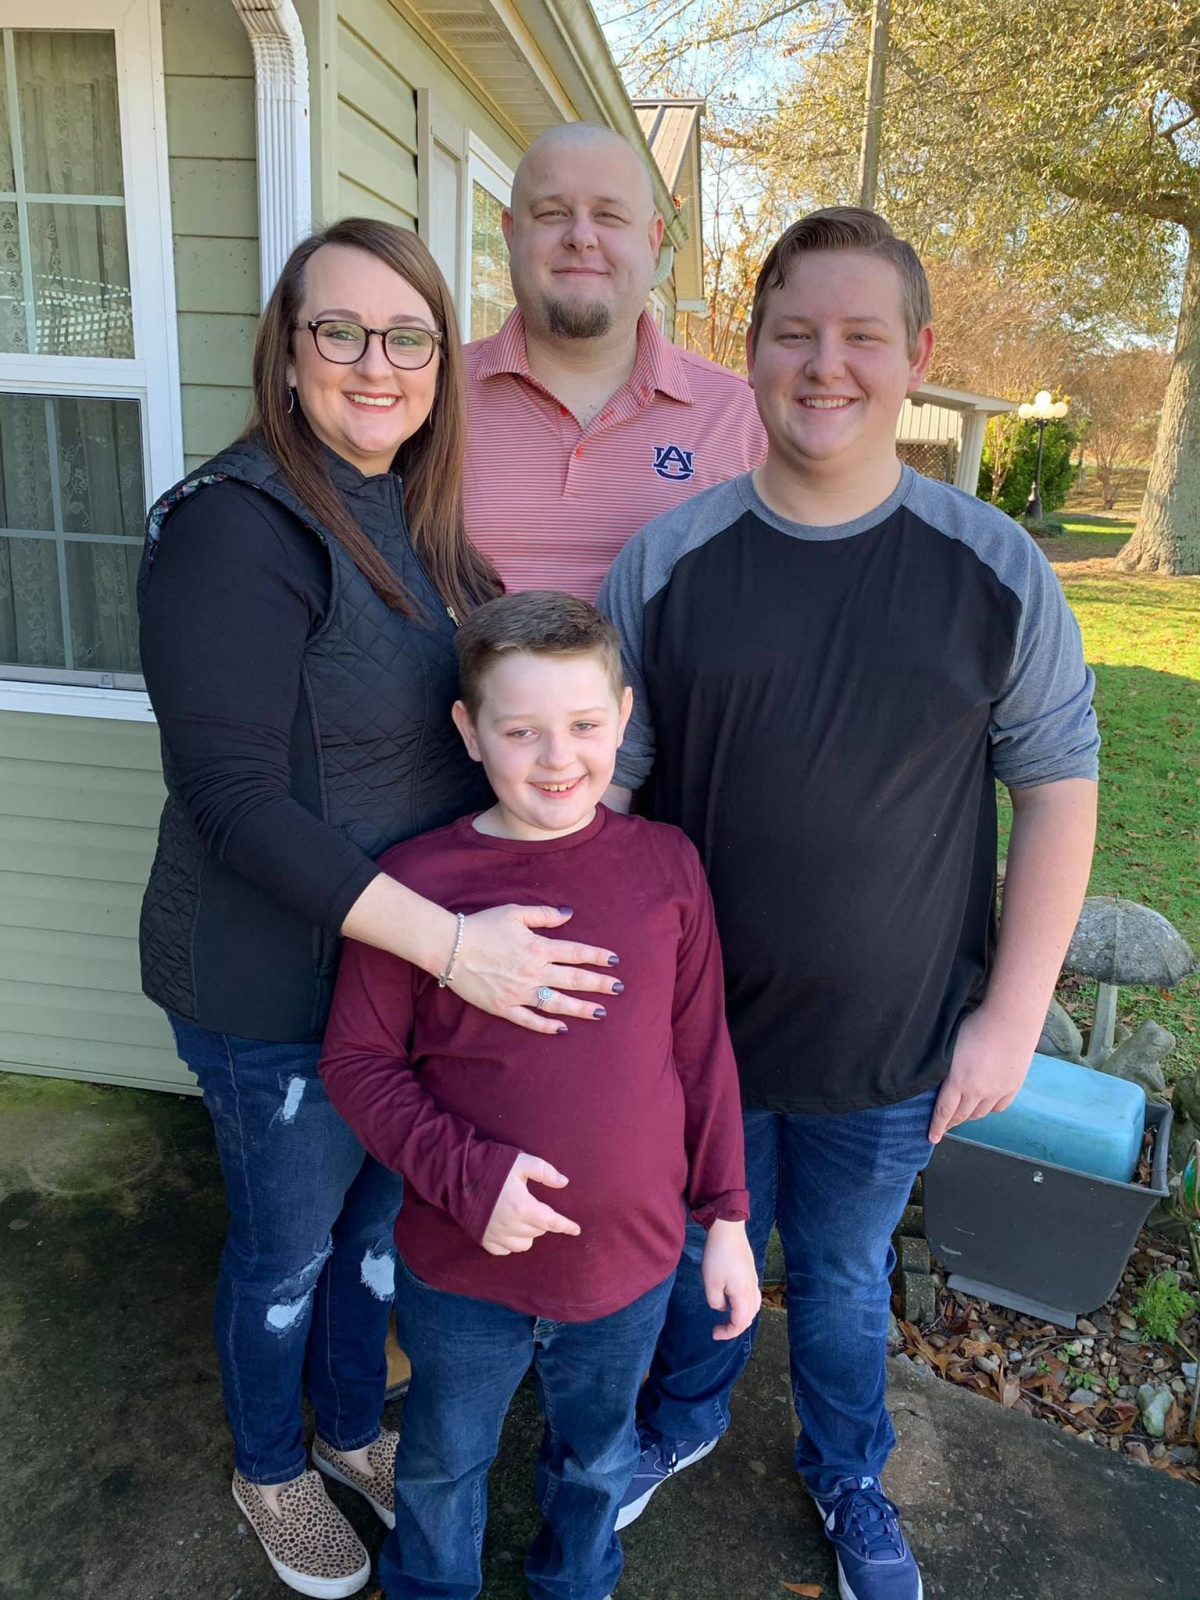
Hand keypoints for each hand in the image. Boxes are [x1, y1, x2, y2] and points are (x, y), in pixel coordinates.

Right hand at [453, 905, 623, 1035]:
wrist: (450, 948)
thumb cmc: (482, 926)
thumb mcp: (515, 912)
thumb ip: (544, 915)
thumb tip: (569, 914)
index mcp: (538, 947)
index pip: (576, 953)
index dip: (597, 956)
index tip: (615, 960)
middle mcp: (533, 972)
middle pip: (574, 980)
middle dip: (599, 984)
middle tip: (619, 989)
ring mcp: (519, 992)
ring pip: (557, 1003)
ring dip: (582, 1008)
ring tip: (601, 1012)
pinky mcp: (504, 1007)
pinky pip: (530, 1020)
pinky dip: (547, 1026)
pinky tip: (562, 1029)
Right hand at [481, 1152, 580, 1255]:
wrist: (458, 1174)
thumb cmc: (492, 1165)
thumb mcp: (521, 1162)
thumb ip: (544, 1172)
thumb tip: (564, 1183)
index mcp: (522, 1206)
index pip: (551, 1222)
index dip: (566, 1226)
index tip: (576, 1230)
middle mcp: (511, 1225)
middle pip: (539, 1232)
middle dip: (543, 1222)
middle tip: (535, 1206)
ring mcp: (496, 1235)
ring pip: (524, 1245)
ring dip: (529, 1234)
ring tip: (523, 1219)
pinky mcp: (484, 1240)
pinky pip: (505, 1251)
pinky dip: (511, 1243)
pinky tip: (509, 1230)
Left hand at [702, 1220, 760, 1341]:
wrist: (728, 1231)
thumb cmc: (718, 1257)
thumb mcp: (711, 1283)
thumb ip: (716, 1301)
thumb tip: (721, 1307)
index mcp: (744, 1295)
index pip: (740, 1323)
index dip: (728, 1332)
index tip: (714, 1333)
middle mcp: (752, 1289)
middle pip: (749, 1317)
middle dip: (735, 1327)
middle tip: (719, 1329)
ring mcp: (753, 1279)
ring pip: (753, 1306)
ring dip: (742, 1316)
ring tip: (727, 1318)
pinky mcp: (750, 1272)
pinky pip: (752, 1295)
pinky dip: (744, 1305)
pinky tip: (733, 1300)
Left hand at [928, 1005, 1034, 1144]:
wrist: (1011, 1020)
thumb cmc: (977, 1026)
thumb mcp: (951, 1046)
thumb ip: (946, 1069)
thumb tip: (940, 1080)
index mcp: (958, 1081)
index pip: (943, 1112)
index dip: (936, 1127)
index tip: (931, 1138)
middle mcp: (978, 1092)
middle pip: (961, 1116)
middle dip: (950, 1123)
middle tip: (943, 1127)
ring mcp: (997, 1091)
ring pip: (980, 1114)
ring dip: (969, 1116)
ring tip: (962, 1114)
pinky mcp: (1012, 1087)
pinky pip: (998, 1107)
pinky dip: (988, 1109)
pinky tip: (984, 1105)